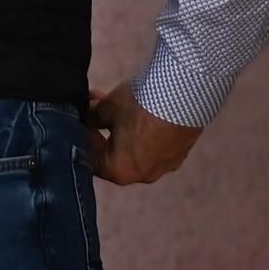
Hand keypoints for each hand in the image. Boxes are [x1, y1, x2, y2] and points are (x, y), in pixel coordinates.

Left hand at [84, 87, 202, 186]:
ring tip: (121, 104)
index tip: (84, 118)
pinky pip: (155, 146)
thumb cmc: (138, 106)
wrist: (184, 94)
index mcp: (119, 171)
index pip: (91, 160)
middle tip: (98, 106)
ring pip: (135, 150)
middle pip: (113, 156)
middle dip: (103, 130)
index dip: (84, 137)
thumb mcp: (105, 108)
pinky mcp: (181, 153)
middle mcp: (144, 175)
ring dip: (125, 130)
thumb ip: (90, 117)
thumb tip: (87, 117)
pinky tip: (144, 111)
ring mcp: (166, 166)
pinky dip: (146, 132)